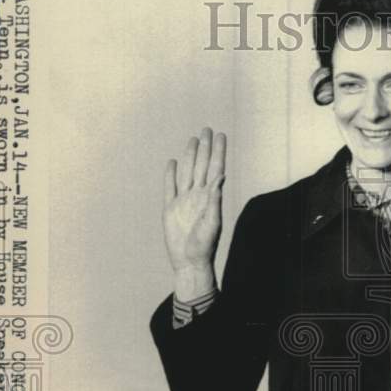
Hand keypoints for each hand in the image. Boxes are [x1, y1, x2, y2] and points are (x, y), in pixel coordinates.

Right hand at [163, 128, 225, 297]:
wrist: (189, 262)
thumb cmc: (204, 246)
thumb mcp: (212, 222)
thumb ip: (215, 199)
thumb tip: (221, 176)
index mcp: (210, 197)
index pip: (215, 168)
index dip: (218, 152)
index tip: (221, 136)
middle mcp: (197, 196)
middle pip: (201, 165)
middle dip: (205, 147)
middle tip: (207, 129)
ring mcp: (183, 201)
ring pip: (187, 172)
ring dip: (190, 155)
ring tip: (193, 139)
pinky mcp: (169, 209)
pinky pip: (169, 187)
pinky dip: (171, 175)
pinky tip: (173, 163)